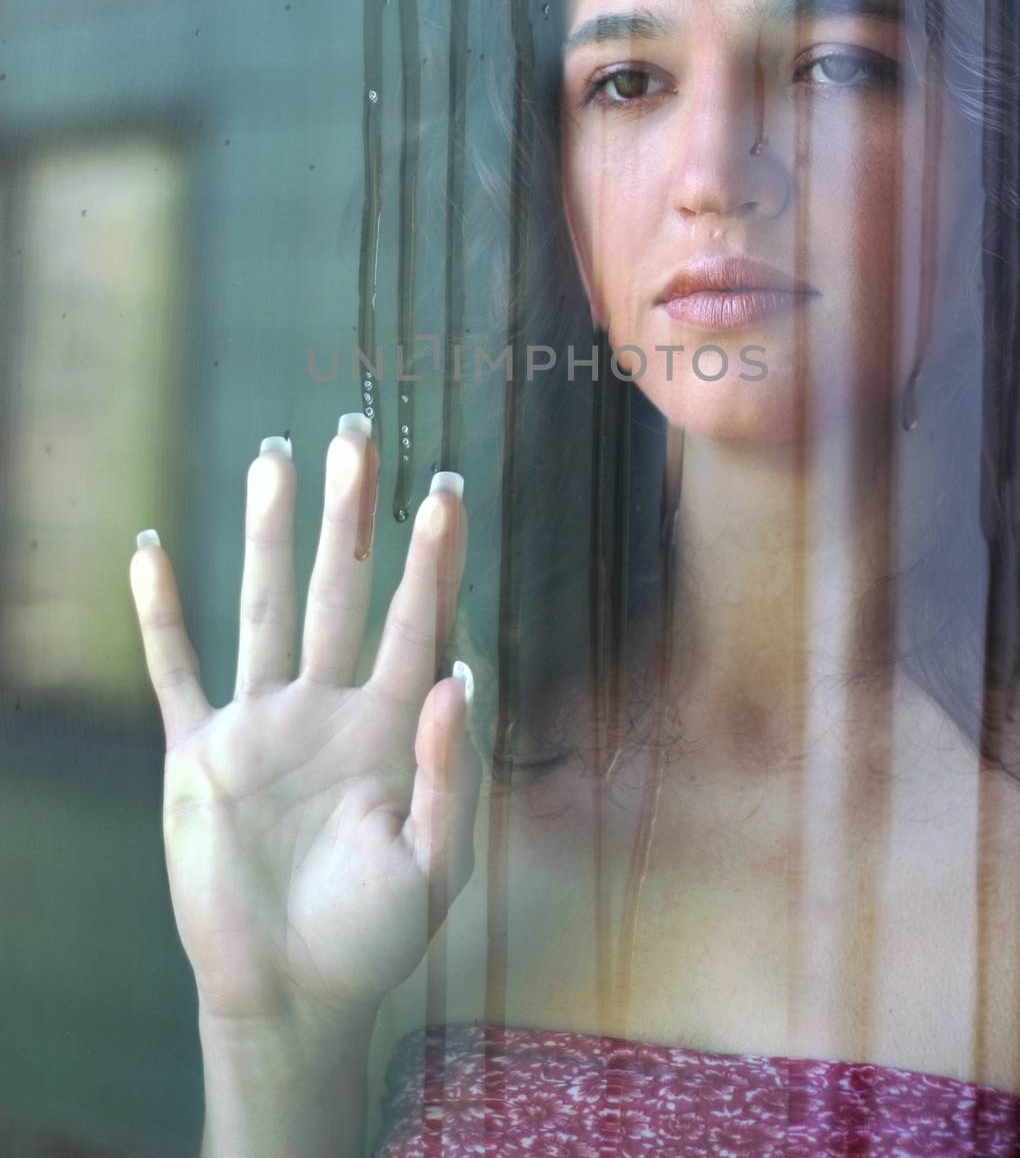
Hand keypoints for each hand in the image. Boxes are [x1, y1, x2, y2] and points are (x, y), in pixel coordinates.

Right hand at [129, 419, 479, 1029]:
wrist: (291, 996)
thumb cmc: (375, 936)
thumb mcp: (437, 864)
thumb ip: (449, 772)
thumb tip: (458, 674)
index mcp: (389, 725)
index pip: (414, 619)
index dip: (433, 557)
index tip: (447, 489)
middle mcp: (326, 705)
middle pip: (341, 588)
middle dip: (350, 513)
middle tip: (358, 434)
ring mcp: (260, 724)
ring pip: (265, 606)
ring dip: (268, 533)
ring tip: (273, 454)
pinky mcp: (199, 756)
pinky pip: (176, 670)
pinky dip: (160, 614)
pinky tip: (150, 550)